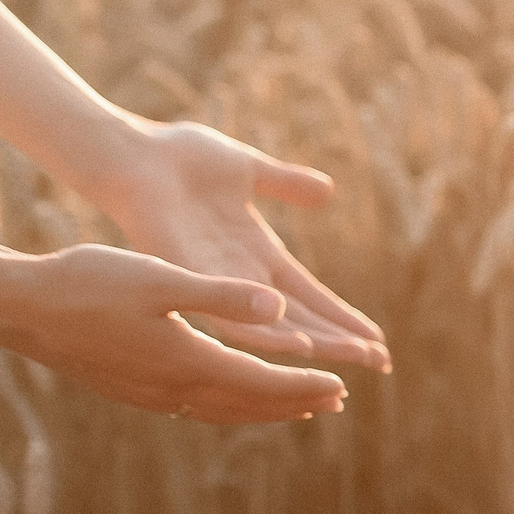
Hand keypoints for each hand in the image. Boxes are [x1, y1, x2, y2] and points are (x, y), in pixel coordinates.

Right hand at [0, 243, 346, 422]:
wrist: (20, 308)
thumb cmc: (88, 282)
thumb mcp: (161, 279)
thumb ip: (222, 295)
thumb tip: (280, 306)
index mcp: (187, 361)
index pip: (262, 382)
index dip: (304, 386)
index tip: (341, 386)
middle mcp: (172, 388)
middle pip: (248, 405)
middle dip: (294, 404)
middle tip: (336, 402)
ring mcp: (149, 394)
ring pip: (221, 410)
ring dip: (262, 410)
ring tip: (296, 406)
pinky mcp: (130, 390)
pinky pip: (193, 408)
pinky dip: (225, 407)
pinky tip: (228, 398)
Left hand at [77, 119, 388, 372]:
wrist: (133, 151)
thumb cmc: (182, 156)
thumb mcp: (249, 168)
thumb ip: (287, 183)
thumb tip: (327, 191)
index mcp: (258, 254)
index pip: (312, 296)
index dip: (344, 318)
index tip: (378, 341)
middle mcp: (241, 276)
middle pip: (303, 318)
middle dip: (342, 340)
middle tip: (380, 362)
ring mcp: (216, 280)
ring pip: (275, 325)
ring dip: (318, 341)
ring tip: (353, 356)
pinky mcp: (190, 278)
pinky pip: (232, 315)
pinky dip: (267, 332)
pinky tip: (300, 345)